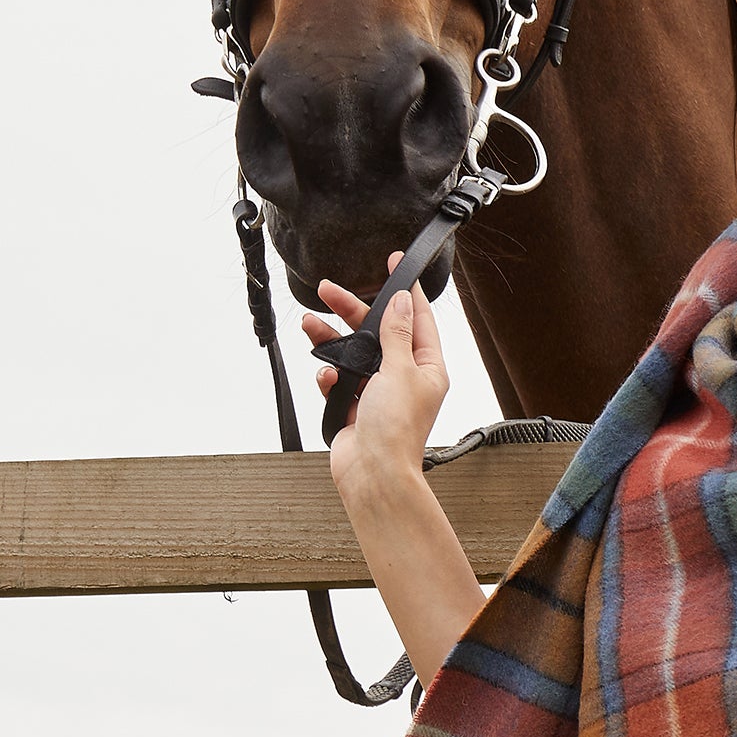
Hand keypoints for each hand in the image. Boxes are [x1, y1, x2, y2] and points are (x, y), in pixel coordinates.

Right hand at [298, 252, 449, 501]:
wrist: (372, 474)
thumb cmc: (395, 430)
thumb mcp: (399, 370)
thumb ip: (396, 334)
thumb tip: (401, 302)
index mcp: (427, 367)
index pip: (419, 318)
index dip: (406, 290)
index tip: (397, 262)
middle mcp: (405, 378)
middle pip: (378, 333)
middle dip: (352, 311)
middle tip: (327, 290)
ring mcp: (379, 394)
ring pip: (353, 356)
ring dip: (331, 342)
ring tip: (310, 325)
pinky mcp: (355, 409)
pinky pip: (339, 383)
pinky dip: (330, 378)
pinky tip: (325, 378)